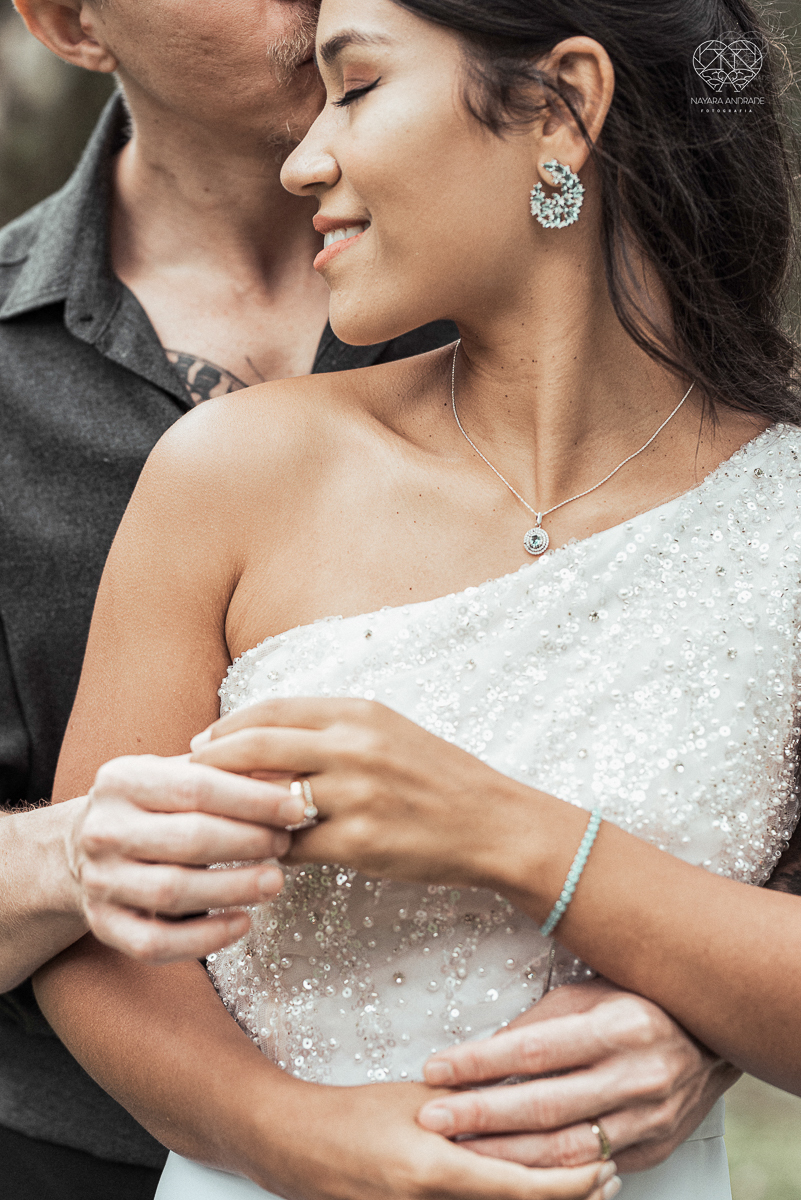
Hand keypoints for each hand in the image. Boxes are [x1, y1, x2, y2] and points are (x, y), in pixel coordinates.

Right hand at [66, 752, 308, 961]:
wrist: (82, 847)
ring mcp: (100, 880)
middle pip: (189, 839)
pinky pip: (154, 943)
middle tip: (285, 844)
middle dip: (249, 843)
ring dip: (233, 889)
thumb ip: (226, 770)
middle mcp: (104, 829)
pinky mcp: (103, 924)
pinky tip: (241, 923)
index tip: (295, 808)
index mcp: (123, 780)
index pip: (197, 787)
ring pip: (173, 892)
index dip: (253, 800)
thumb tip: (290, 773)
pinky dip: (203, 940)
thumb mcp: (174, 773)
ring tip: (273, 882)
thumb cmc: (149, 806)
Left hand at [190, 697, 560, 897]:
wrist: (493, 823)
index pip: (271, 710)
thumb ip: (331, 732)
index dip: (226, 727)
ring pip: (268, 801)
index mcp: (358, 712)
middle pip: (256, 747)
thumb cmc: (438, 776)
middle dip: (210, 764)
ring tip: (207, 822)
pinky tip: (253, 855)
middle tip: (184, 780)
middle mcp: (354, 746)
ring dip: (232, 813)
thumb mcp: (388, 732)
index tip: (199, 743)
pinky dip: (268, 851)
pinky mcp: (361, 843)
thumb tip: (265, 741)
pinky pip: (294, 848)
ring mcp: (357, 795)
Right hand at [243, 1078, 620, 1199]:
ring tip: (585, 1185)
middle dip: (569, 1197)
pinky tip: (526, 1188)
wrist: (295, 1147)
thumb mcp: (418, 1099)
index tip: (604, 1167)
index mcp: (434, 1172)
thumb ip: (470, 1106)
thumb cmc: (352, 1116)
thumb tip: (525, 1096)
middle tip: (610, 1178)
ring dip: (542, 1199)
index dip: (568, 1183)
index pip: (520, 1187)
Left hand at [417, 981, 740, 1173]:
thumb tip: (484, 1051)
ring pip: (564, 1151)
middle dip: (480, 1115)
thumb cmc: (642, 1006)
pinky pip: (589, 1171)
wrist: (711, 1041)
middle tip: (432, 1117)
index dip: (480, 1062)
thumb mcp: (589, 995)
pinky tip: (511, 1172)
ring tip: (459, 1149)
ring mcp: (646, 1119)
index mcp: (618, 1027)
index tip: (436, 1068)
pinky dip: (547, 1175)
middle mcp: (635, 1076)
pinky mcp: (650, 1151)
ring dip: (505, 1155)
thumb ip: (539, 1025)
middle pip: (544, 1106)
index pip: (534, 1049)